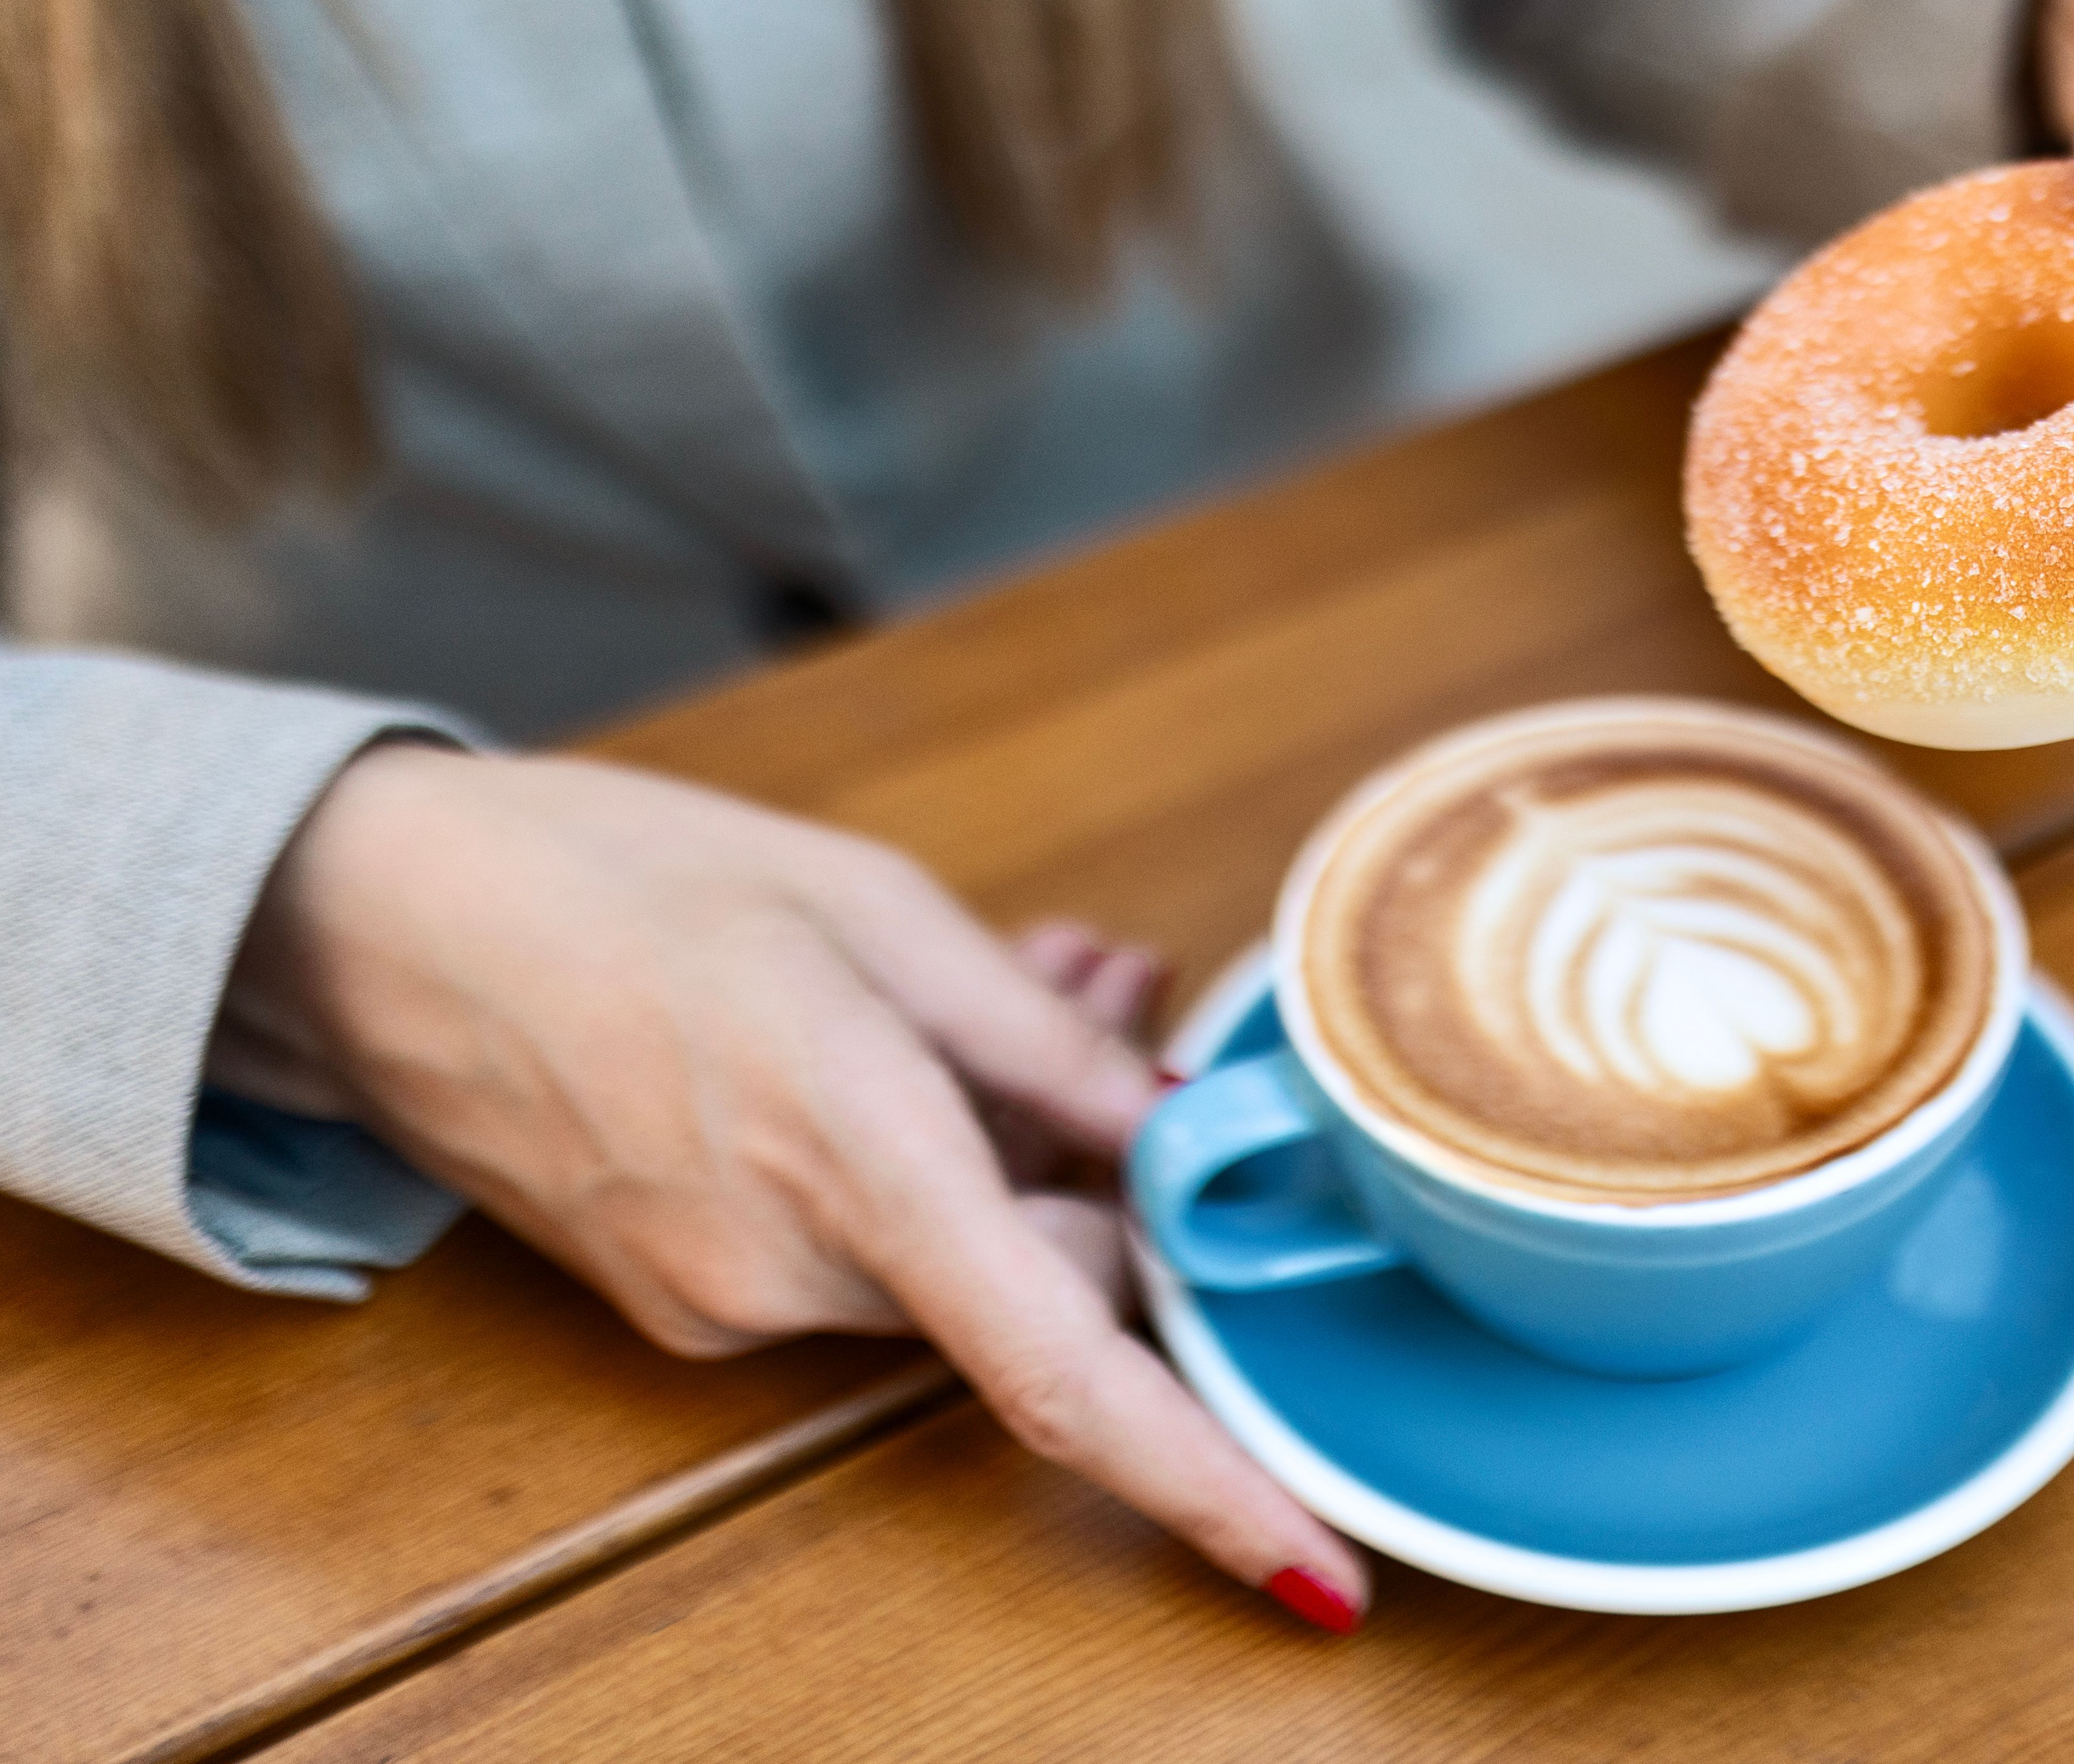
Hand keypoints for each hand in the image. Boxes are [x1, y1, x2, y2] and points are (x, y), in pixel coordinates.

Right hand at [211, 745, 1367, 1629]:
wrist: (372, 928)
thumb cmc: (615, 880)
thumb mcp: (869, 907)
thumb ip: (1040, 1042)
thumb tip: (1168, 1133)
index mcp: (857, 1164)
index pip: (1065, 1376)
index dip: (1207, 1484)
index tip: (1318, 1574)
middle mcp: (790, 1277)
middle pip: (1038, 1286)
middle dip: (1110, 1171)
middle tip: (1111, 991)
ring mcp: (727, 1307)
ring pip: (959, 1266)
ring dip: (1017, 1148)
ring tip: (1013, 982)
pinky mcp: (686, 1301)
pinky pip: (865, 1259)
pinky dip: (923, 1171)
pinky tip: (902, 1044)